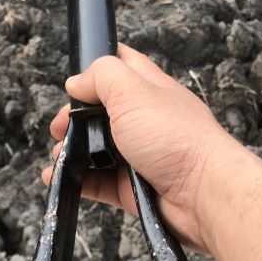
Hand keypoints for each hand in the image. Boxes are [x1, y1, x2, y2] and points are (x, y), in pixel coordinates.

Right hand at [42, 44, 244, 253]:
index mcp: (149, 89)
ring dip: (72, 151)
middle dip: (75, 118)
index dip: (95, 67)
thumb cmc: (178, 139)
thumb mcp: (133, 92)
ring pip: (97, 149)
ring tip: (58, 156)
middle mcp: (145, 120)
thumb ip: (102, 77)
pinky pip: (99, 182)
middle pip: (101, 112)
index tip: (73, 81)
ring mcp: (140, 155)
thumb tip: (76, 81)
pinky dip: (78, 180)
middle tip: (60, 128)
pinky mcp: (134, 187)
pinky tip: (60, 179)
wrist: (204, 195)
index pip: (121, 65)